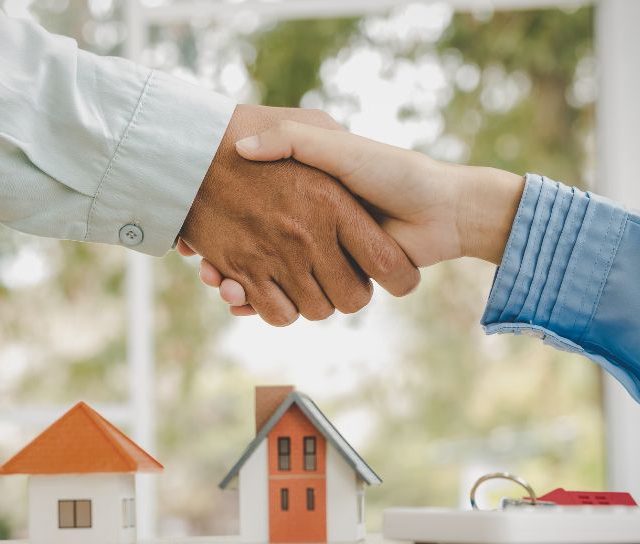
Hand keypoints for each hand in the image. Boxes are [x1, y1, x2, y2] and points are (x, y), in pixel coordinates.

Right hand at [196, 120, 523, 313]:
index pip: (252, 217)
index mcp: (308, 204)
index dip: (224, 230)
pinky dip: (260, 306)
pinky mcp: (333, 286)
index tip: (198, 232)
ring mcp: (318, 262)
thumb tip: (243, 147)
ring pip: (265, 284)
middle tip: (209, 266)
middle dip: (231, 266)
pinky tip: (236, 296)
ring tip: (219, 281)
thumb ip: (293, 140)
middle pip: (253, 257)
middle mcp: (309, 236)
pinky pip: (284, 305)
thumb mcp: (336, 146)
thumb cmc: (390, 171)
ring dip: (240, 288)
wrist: (441, 208)